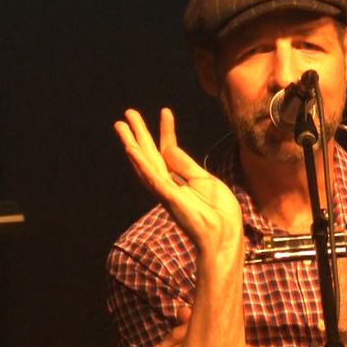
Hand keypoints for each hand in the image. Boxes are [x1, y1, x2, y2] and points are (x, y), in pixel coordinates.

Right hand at [115, 108, 242, 256]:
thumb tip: (169, 147)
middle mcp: (169, 185)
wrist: (225, 234)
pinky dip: (141, 163)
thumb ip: (186, 165)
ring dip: (132, 144)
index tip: (165, 112)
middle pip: (150, 154)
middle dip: (139, 134)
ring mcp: (167, 192)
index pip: (169, 150)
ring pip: (145, 163)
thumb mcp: (205, 180)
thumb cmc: (219, 212)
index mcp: (180, 179)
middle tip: (127, 114)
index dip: (166, 131)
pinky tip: (130, 149)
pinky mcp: (169, 198)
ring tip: (121, 125)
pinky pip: (152, 178)